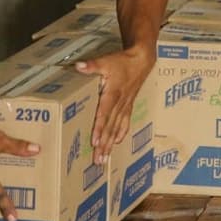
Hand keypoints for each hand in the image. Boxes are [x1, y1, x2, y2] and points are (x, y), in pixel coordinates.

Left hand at [77, 46, 154, 163]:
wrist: (141, 61)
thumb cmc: (123, 62)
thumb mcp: (106, 61)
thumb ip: (92, 65)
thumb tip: (78, 66)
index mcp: (112, 94)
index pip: (104, 114)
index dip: (99, 128)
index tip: (94, 142)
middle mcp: (119, 103)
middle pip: (110, 127)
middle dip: (104, 144)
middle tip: (98, 159)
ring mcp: (125, 106)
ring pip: (117, 128)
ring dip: (110, 144)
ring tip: (105, 158)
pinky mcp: (128, 105)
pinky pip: (125, 122)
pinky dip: (121, 133)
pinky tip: (117, 142)